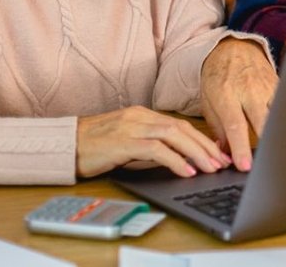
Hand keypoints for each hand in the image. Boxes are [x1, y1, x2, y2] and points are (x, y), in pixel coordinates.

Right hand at [76, 106, 229, 178]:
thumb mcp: (127, 145)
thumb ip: (150, 148)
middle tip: (222, 161)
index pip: (179, 125)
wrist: (63, 146)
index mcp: (142, 115)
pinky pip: (156, 150)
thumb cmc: (93, 148)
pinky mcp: (123, 141)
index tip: (217, 153)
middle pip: (181, 128)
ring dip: (196, 152)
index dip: (201, 139)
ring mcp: (131, 127)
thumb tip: (178, 160)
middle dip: (205, 145)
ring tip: (211, 167)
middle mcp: (140, 117)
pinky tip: (187, 171)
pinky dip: (175, 160)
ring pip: (173, 135)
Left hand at [200, 37, 277, 171]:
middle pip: (262, 120)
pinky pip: (285, 105)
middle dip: (267, 144)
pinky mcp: (279, 84)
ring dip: (279, 134)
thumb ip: (217, 128)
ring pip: (278, 114)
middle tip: (267, 165)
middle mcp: (249, 90)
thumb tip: (224, 155)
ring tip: (281, 154)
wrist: (234, 48)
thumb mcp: (208, 100)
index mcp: (226, 94)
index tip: (245, 166)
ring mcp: (267, 86)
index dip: (241, 147)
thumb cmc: (218, 77)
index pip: (236, 125)